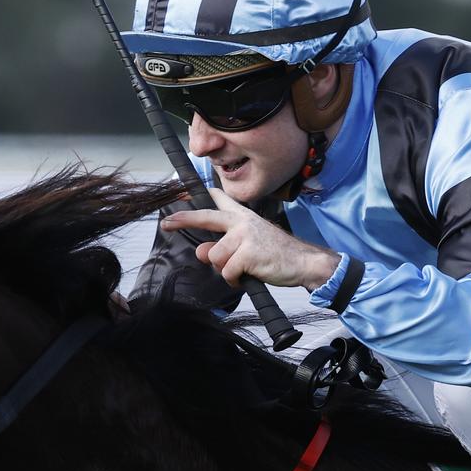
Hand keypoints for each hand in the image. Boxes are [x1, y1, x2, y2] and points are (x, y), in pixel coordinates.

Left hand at [159, 188, 341, 289]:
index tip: (186, 190)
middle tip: (166, 223)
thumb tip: (201, 252)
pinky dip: (234, 279)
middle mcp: (242, 221)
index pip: (221, 201)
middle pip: (206, 217)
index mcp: (243, 217)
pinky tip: (248, 276)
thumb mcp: (247, 248)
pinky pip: (227, 271)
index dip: (205, 195)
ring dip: (226, 269)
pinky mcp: (248, 252)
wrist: (304, 262)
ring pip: (215, 256)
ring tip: (243, 270)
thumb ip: (223, 247)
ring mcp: (244, 235)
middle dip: (183, 219)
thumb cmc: (276, 255)